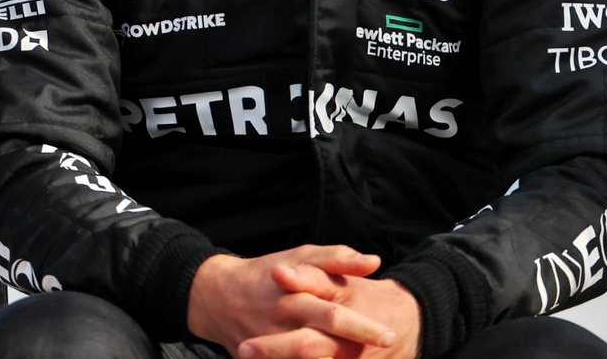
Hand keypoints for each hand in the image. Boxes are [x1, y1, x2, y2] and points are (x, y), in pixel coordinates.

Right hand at [187, 246, 394, 358]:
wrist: (217, 297)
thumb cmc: (268, 273)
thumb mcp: (300, 256)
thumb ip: (336, 259)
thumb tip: (373, 263)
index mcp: (293, 297)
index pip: (332, 316)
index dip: (362, 327)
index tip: (389, 334)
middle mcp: (279, 324)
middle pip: (315, 345)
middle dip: (350, 349)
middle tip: (384, 347)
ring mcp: (266, 348)